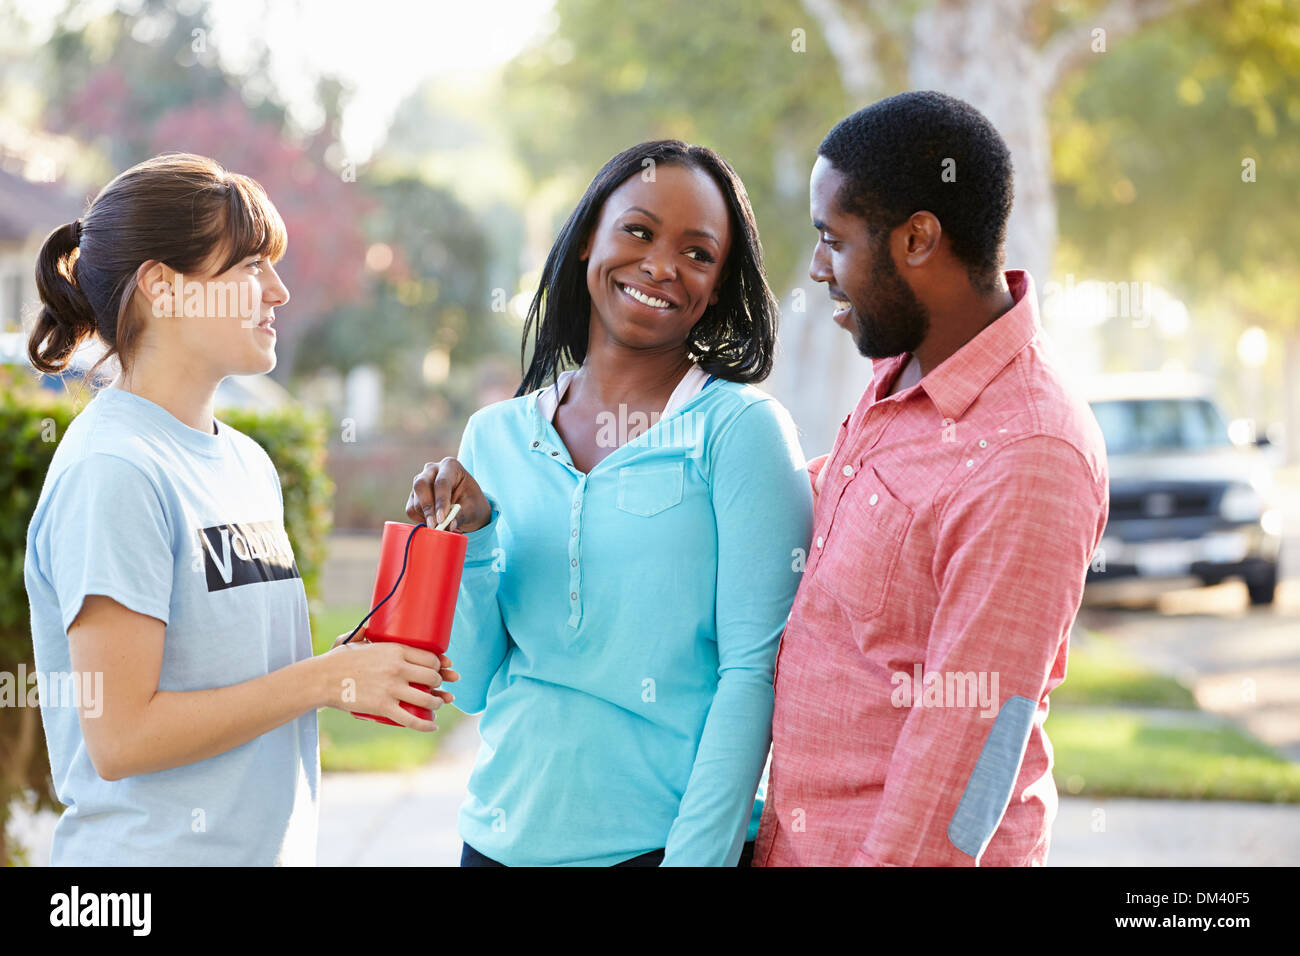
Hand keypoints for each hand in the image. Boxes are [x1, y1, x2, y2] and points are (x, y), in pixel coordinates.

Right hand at [320, 639, 445, 730]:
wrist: (322, 679)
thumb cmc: (338, 659)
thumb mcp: (355, 639)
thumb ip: (366, 632)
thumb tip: (370, 625)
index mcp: (395, 650)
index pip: (430, 657)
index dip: (439, 665)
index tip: (440, 669)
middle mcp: (397, 668)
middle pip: (432, 677)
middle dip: (439, 683)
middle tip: (438, 687)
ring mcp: (391, 688)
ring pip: (426, 698)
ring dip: (437, 702)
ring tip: (437, 704)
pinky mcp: (383, 707)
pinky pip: (411, 718)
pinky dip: (425, 724)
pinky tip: (433, 724)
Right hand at [406, 457, 490, 532]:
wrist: (466, 505)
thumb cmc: (472, 503)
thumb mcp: (472, 508)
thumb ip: (461, 515)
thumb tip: (449, 525)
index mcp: (450, 466)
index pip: (442, 482)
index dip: (441, 501)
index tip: (442, 519)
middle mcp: (431, 469)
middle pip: (421, 485)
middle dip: (427, 507)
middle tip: (434, 526)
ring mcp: (420, 481)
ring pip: (415, 500)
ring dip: (426, 517)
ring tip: (441, 527)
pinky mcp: (413, 495)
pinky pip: (411, 509)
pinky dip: (420, 520)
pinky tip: (434, 524)